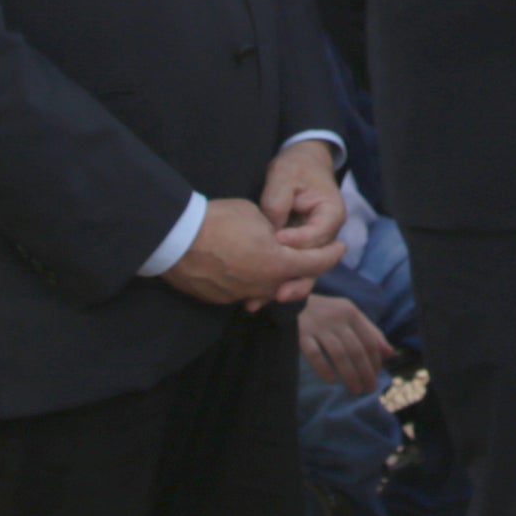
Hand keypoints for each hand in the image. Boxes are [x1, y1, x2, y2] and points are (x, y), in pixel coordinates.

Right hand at [162, 196, 339, 309]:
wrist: (174, 238)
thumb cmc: (218, 220)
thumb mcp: (258, 216)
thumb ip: (277, 232)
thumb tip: (279, 238)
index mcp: (278, 264)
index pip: (317, 263)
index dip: (332, 254)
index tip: (340, 247)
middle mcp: (264, 286)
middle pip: (295, 281)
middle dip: (306, 268)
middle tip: (313, 256)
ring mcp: (241, 295)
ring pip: (271, 290)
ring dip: (279, 277)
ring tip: (279, 260)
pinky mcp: (222, 299)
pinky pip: (246, 293)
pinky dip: (253, 282)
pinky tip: (248, 267)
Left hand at [259, 139, 346, 303]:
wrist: (303, 164)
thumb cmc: (296, 168)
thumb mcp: (284, 177)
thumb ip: (278, 203)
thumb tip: (270, 232)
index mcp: (331, 215)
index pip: (315, 236)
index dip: (295, 242)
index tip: (274, 240)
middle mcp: (327, 235)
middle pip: (314, 264)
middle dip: (293, 279)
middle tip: (274, 293)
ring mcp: (314, 245)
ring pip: (302, 272)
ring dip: (281, 287)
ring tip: (257, 301)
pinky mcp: (299, 249)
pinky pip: (290, 267)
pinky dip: (273, 280)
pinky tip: (252, 295)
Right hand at [296, 293, 395, 392]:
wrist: (291, 299)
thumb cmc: (326, 311)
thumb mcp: (349, 315)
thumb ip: (370, 332)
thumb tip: (391, 353)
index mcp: (351, 312)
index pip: (369, 340)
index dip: (375, 361)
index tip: (376, 376)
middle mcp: (336, 318)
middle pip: (356, 349)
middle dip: (365, 372)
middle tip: (369, 388)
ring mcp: (318, 325)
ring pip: (338, 354)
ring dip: (349, 374)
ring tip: (355, 389)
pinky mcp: (300, 333)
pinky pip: (314, 353)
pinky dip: (323, 367)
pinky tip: (331, 379)